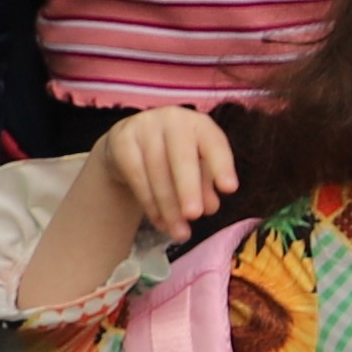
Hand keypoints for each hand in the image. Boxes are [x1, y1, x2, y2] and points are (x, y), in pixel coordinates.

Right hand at [92, 105, 240, 242]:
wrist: (130, 144)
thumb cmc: (174, 158)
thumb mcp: (196, 168)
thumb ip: (206, 185)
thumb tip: (209, 207)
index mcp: (199, 124)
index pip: (214, 143)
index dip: (222, 166)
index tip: (230, 189)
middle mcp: (172, 119)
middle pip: (182, 157)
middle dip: (189, 189)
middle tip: (195, 215)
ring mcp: (144, 126)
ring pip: (157, 171)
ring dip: (169, 206)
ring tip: (180, 232)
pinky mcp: (121, 140)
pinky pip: (136, 175)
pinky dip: (149, 203)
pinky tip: (160, 222)